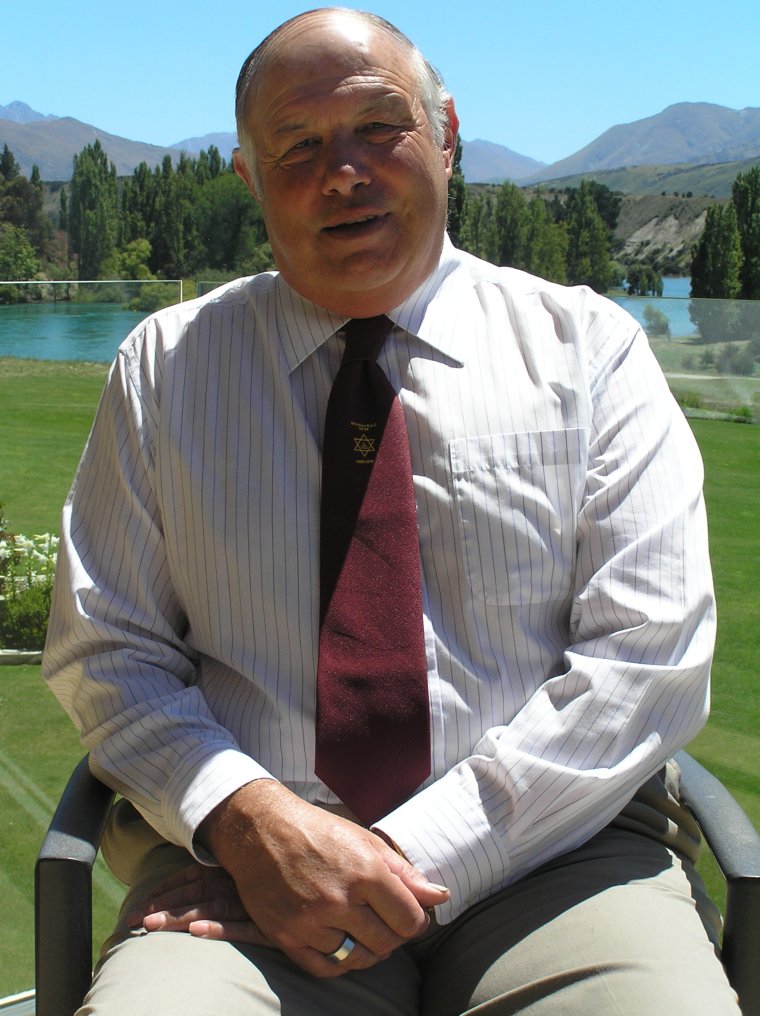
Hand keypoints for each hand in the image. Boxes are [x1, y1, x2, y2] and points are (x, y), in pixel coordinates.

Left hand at [127, 861, 270, 945]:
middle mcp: (239, 882)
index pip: (191, 877)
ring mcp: (253, 903)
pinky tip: (197, 932)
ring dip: (180, 917)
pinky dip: (218, 928)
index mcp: (231, 868)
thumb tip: (193, 879)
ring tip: (153, 925)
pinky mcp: (268, 925)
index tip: (141, 903)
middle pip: (194, 892)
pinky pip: (240, 927)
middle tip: (134, 919)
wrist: (320, 895)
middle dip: (162, 905)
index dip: (164, 889)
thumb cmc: (281, 880)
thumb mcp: (249, 870)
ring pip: (210, 908)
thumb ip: (223, 871)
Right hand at [190, 779, 448, 976]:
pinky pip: (325, 968)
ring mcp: (309, 921)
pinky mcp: (285, 935)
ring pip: (356, 958)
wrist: (261, 829)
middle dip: (394, 936)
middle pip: (386, 942)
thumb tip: (440, 897)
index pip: (409, 920)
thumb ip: (404, 873)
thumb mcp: (365, 841)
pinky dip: (340, 963)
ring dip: (369, 950)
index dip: (416, 921)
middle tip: (387, 923)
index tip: (410, 915)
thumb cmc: (318, 831)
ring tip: (367, 933)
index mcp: (364, 871)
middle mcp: (338, 899)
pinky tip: (344, 946)